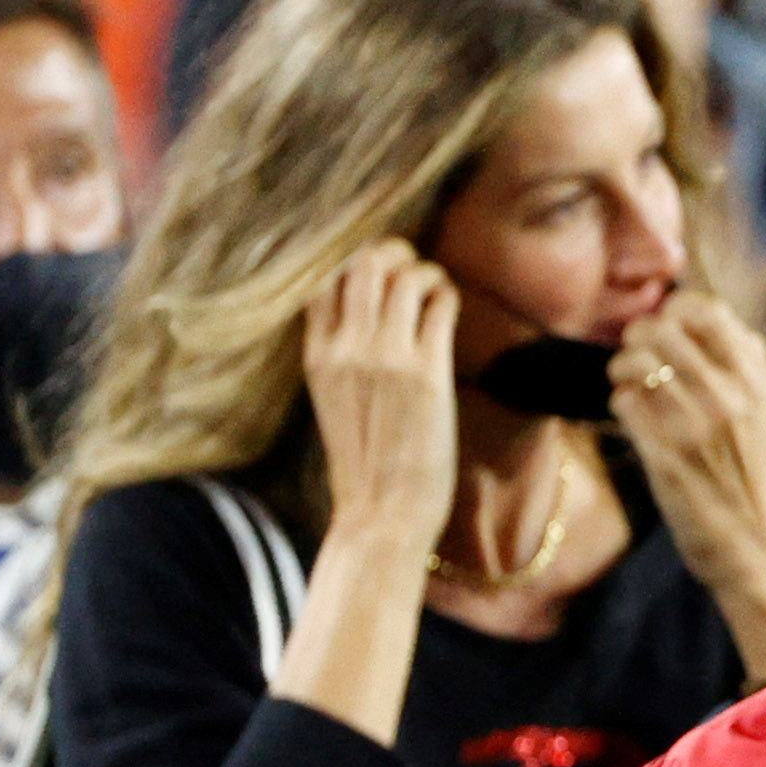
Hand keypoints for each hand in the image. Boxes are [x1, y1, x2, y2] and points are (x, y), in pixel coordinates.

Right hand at [303, 242, 460, 560]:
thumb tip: (366, 324)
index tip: (376, 270)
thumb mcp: (333, 402)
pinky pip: (438, 304)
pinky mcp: (426, 372)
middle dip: (390, 252)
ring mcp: (384, 358)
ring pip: (401, 276)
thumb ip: (341, 360)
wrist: (381, 514)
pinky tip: (449, 304)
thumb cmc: (365, 465)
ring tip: (435, 287)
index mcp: (316, 357)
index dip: (350, 264)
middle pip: (360, 265)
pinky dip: (446, 292)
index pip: (322, 283)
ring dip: (424, 271)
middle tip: (410, 265)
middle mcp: (345, 350)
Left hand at [610, 295, 765, 677]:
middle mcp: (729, 397)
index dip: (676, 310)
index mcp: (757, 382)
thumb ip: (743, 366)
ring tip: (629, 384)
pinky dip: (620, 404)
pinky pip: (623, 402)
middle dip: (638, 339)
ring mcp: (696, 425)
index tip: (669, 328)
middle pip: (660, 329)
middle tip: (637, 358)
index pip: (707, 311)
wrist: (753, 548)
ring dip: (622, 369)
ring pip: (635, 362)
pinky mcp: (665, 455)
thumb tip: (702, 316)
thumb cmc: (753, 478)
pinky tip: (633, 419)